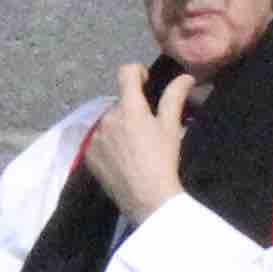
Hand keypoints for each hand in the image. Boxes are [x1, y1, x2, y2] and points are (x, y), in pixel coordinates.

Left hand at [80, 65, 195, 217]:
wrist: (148, 199)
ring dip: (119, 127)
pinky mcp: (88, 155)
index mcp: (129, 107)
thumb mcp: (171, 128)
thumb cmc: (163, 160)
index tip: (146, 84)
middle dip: (132, 109)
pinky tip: (122, 160)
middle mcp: (107, 117)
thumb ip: (175, 97)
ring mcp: (94, 137)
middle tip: (147, 130)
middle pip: (120, 102)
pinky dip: (108, 144)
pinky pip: (97, 141)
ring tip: (134, 148)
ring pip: (108, 122)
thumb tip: (185, 76)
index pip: (126, 72)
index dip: (137, 72)